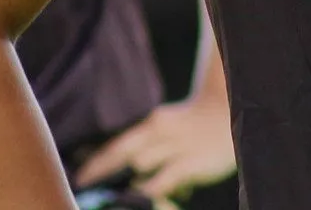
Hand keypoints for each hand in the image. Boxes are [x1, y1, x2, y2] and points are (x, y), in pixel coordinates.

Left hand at [75, 97, 235, 203]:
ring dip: (124, 180)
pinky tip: (141, 198)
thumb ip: (149, 150)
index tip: (79, 177)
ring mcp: (176, 147)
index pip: (117, 143)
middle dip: (100, 170)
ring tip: (108, 197)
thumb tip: (130, 176)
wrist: (231, 112)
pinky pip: (165, 179)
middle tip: (82, 186)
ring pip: (140, 163)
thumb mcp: (168, 130)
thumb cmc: (195, 127)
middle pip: (121, 151)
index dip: (96, 161)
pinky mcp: (191, 163)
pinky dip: (150, 190)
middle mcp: (159, 133)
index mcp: (152, 124)